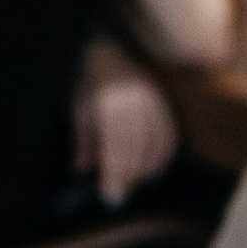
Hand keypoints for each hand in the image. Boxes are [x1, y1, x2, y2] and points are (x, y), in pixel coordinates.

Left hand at [71, 48, 177, 203]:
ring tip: (135, 185)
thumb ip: (83, 142)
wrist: (105, 50)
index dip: (115, 171)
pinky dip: (163, 155)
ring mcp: (151, 98)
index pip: (115, 143)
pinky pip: (169, 132)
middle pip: (136, 146)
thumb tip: (83, 171)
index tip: (110, 196)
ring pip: (154, 141)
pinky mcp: (162, 100)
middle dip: (129, 175)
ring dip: (146, 168)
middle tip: (120, 197)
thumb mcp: (78, 111)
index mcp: (109, 100)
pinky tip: (154, 171)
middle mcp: (133, 98)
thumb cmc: (87, 84)